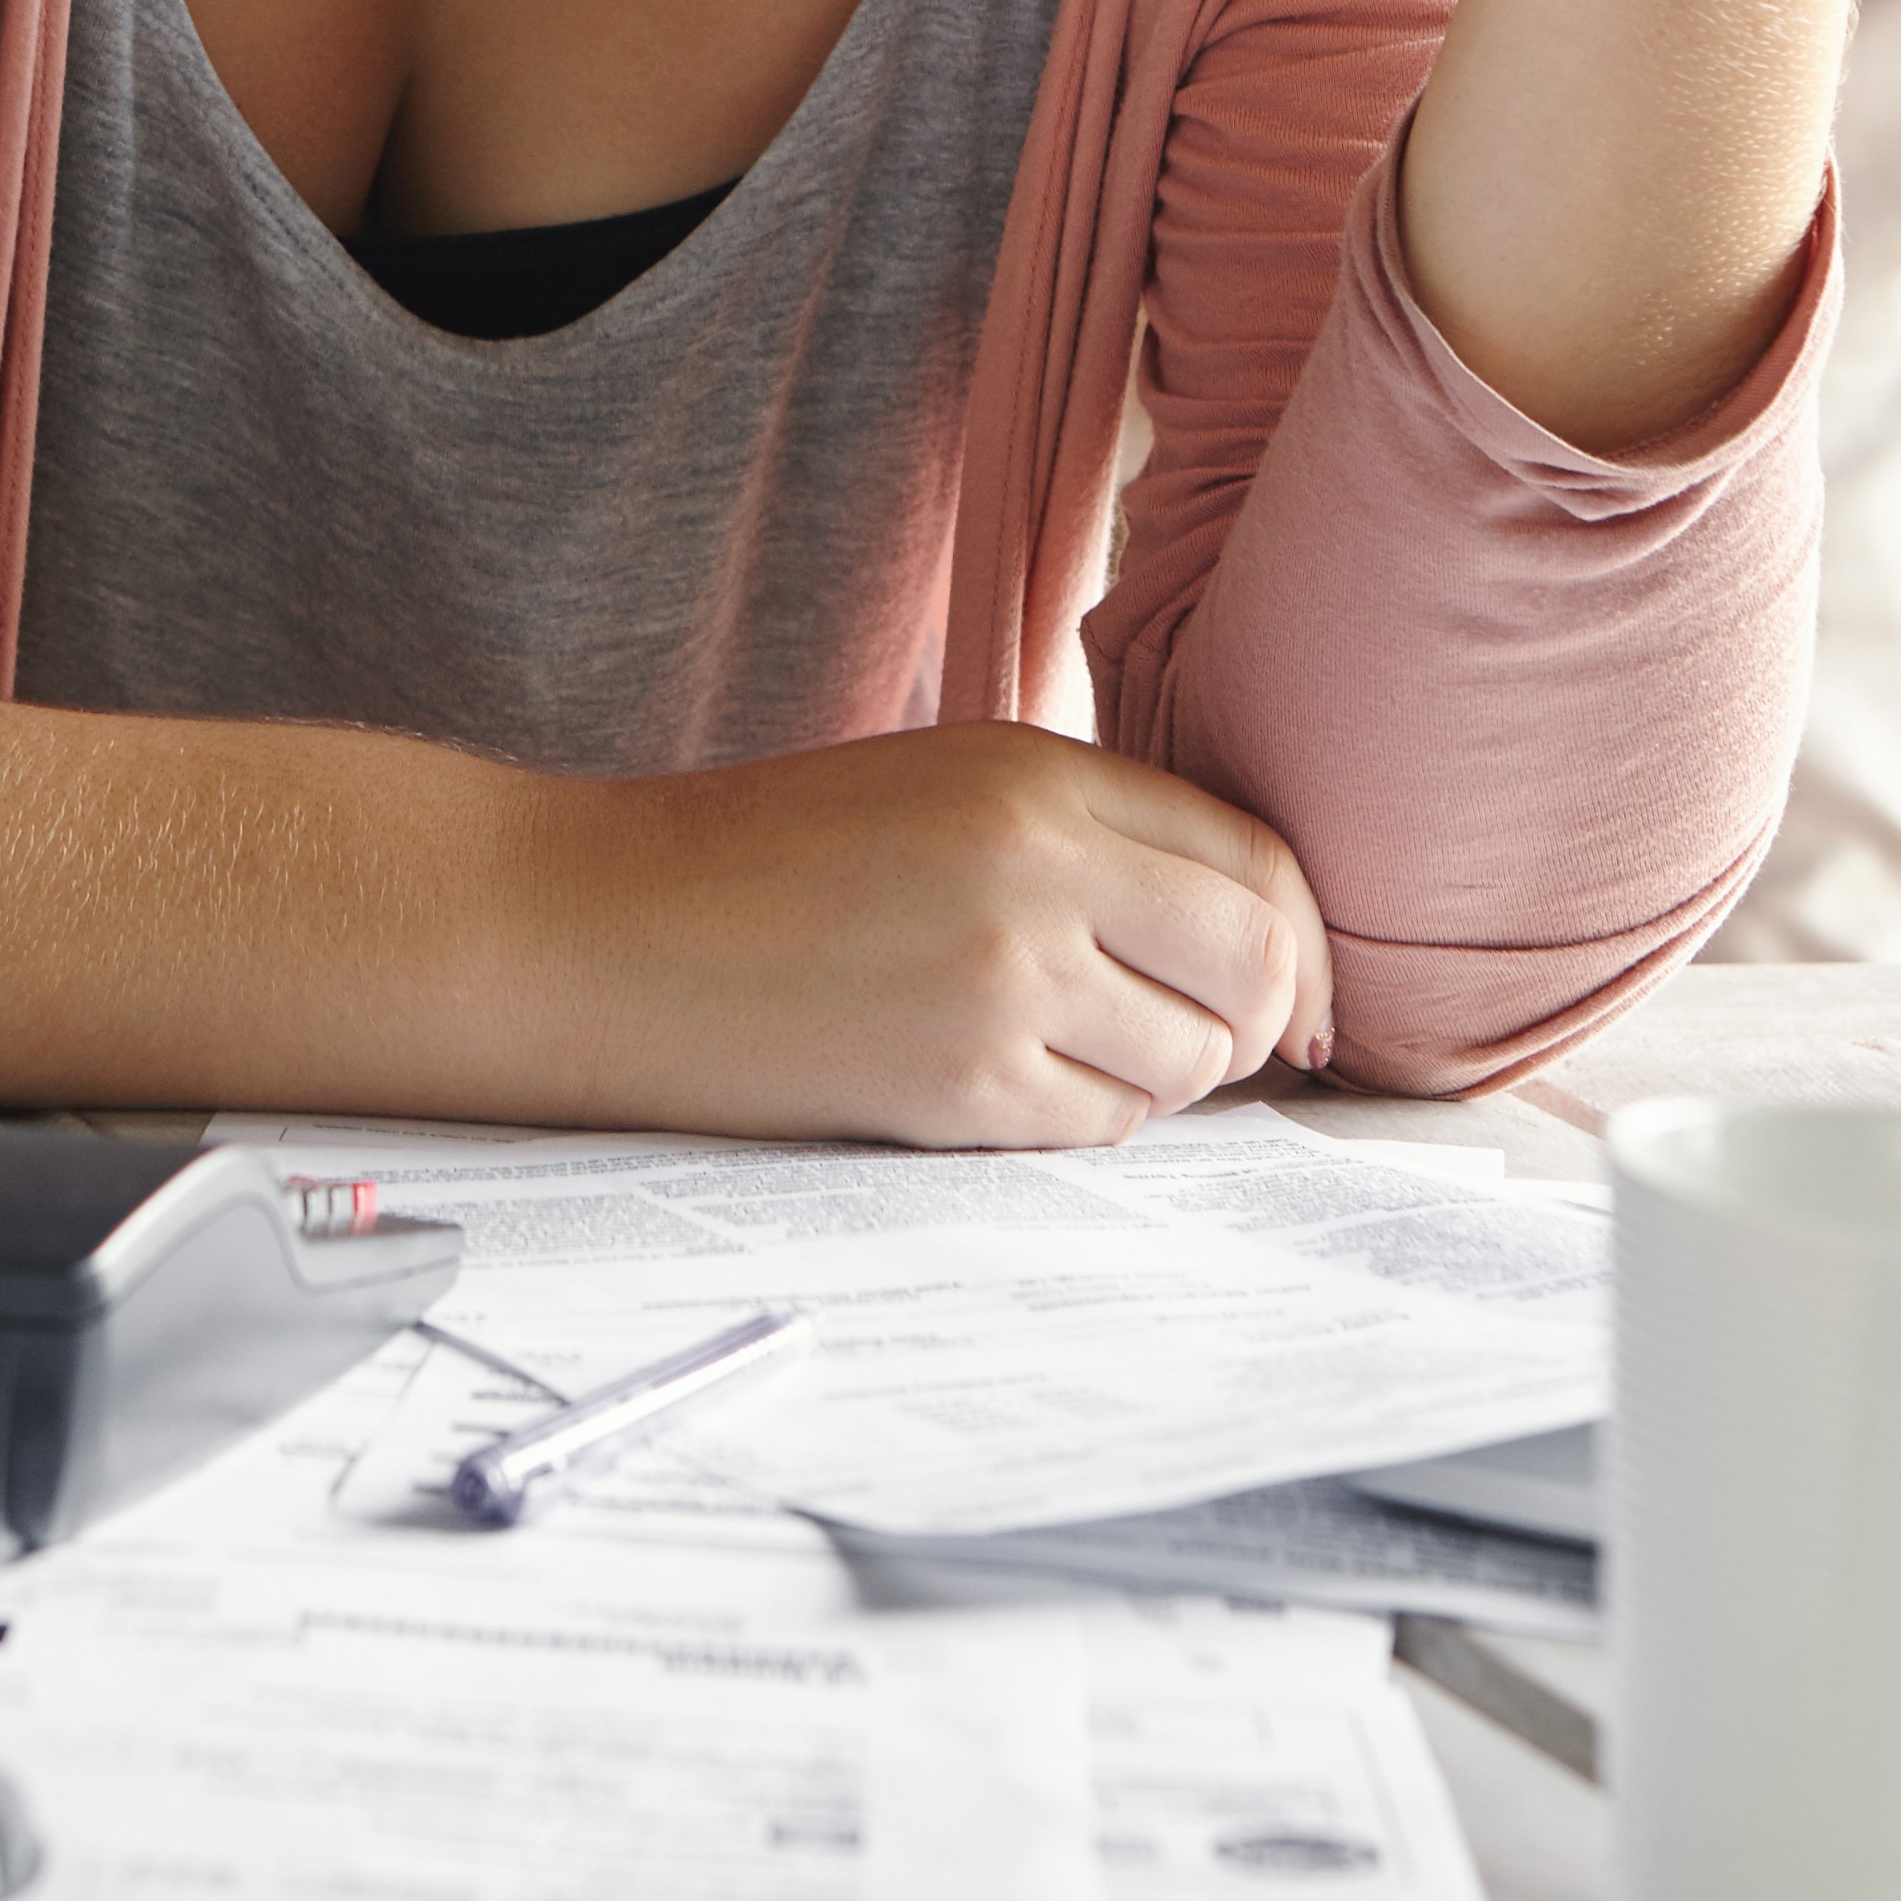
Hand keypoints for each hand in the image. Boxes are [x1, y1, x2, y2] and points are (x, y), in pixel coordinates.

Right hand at [536, 724, 1334, 1147]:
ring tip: (1074, 1054)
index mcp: (1037, 773)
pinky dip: (1087, 1120)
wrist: (598, 931)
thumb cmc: (759, 860)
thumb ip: (1085, 833)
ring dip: (1164, 1076)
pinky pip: (1102, 1126)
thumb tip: (1246, 935)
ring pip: (1190, 1061)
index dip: (1302, 942)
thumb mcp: (939, 784)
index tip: (1296, 995)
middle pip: (1256, 964)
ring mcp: (1003, 980)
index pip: (1257, 859)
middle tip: (1213, 1045)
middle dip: (1261, 1021)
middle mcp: (1039, 866)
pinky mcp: (956, 1084)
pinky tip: (1011, 1086)